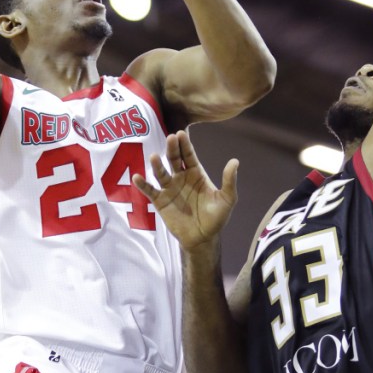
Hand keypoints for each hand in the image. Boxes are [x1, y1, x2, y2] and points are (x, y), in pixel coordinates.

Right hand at [133, 130, 238, 249]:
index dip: (185, 145)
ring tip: (154, 157)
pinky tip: (137, 177)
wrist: (202, 239)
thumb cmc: (216, 218)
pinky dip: (143, 184)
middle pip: (174, 159)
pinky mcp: (160, 201)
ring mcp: (169, 188)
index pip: (188, 155)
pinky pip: (150, 191)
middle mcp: (181, 177)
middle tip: (170, 138)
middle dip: (172, 149)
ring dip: (157, 165)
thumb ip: (229, 181)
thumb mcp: (227, 200)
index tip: (180, 134)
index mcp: (196, 173)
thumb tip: (235, 161)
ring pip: (161, 173)